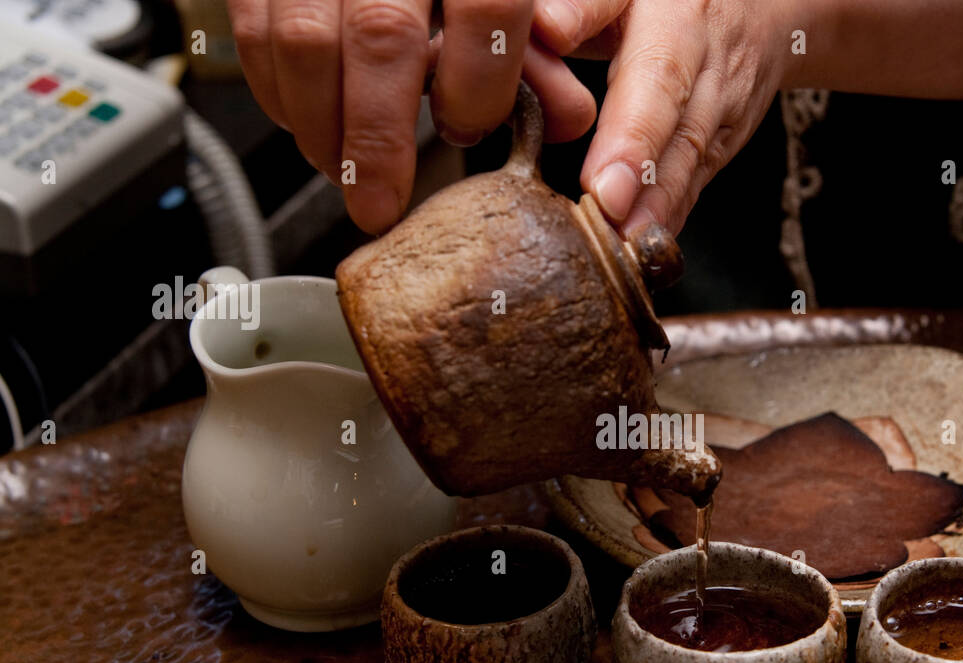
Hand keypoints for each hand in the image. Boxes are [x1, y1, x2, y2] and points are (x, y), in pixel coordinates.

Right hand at [229, 0, 599, 233]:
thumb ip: (541, 56)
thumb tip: (569, 120)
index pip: (486, 4)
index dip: (478, 82)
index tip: (468, 125)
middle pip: (382, 34)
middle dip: (380, 139)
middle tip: (381, 203)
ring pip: (305, 38)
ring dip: (323, 127)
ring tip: (343, 174)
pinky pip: (253, 30)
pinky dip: (277, 93)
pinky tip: (310, 126)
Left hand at [533, 0, 793, 235]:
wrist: (759, 5)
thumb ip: (585, 4)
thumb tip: (545, 28)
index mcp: (680, 23)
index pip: (657, 84)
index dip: (634, 141)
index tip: (605, 188)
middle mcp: (710, 73)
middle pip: (681, 139)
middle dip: (648, 194)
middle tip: (613, 235)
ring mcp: (722, 115)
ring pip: (691, 172)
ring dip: (658, 219)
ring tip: (626, 257)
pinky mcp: (720, 146)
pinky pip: (695, 187)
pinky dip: (670, 221)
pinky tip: (645, 253)